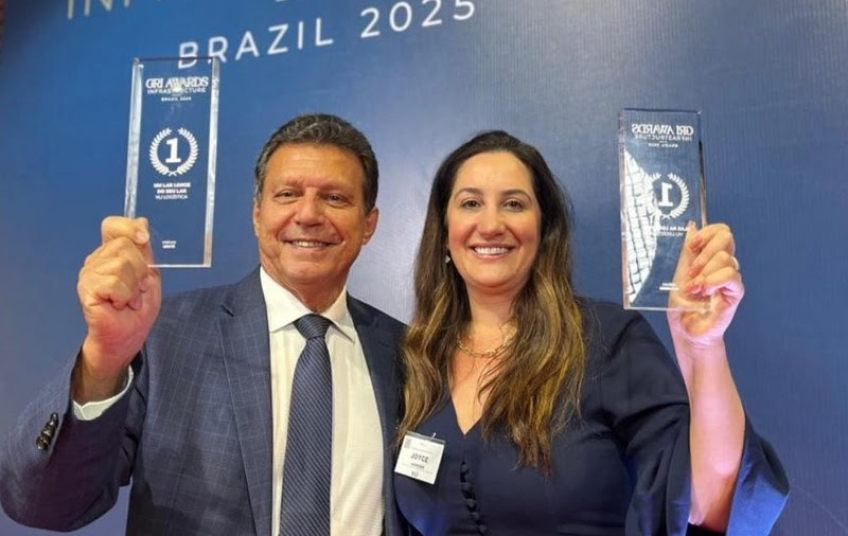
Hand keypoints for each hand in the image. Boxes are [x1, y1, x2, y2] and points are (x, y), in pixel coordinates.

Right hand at [74, 216, 161, 401]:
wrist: (126, 337)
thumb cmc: (137, 310)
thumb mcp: (150, 276)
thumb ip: (145, 251)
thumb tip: (142, 222)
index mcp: (111, 254)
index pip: (112, 226)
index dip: (128, 227)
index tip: (143, 238)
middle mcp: (97, 260)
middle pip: (126, 245)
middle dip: (141, 269)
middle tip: (136, 289)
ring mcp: (89, 273)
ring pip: (122, 264)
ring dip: (133, 286)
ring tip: (127, 299)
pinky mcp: (86, 287)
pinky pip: (114, 282)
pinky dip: (124, 295)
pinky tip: (118, 304)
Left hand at [667, 222, 743, 347]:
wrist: (685, 329)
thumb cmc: (682, 304)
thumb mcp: (678, 273)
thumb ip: (686, 252)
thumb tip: (691, 225)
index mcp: (709, 257)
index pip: (720, 231)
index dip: (707, 232)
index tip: (691, 245)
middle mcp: (722, 264)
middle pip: (726, 237)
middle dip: (705, 250)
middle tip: (691, 271)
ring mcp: (730, 278)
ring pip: (725, 258)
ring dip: (705, 272)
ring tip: (694, 288)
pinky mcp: (735, 292)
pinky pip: (732, 275)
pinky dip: (714, 281)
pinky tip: (703, 291)